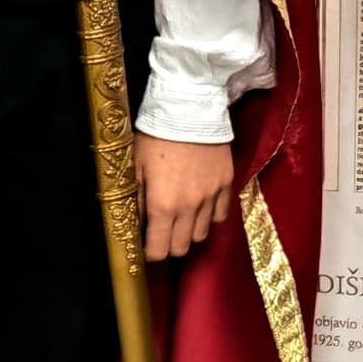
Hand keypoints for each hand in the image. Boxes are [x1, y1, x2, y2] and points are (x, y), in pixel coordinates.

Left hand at [137, 132, 235, 260]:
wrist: (188, 107)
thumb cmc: (155, 136)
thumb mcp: (135, 168)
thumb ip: (137, 201)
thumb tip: (135, 226)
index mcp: (163, 206)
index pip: (159, 251)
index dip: (150, 254)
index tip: (145, 247)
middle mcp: (189, 208)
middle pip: (181, 248)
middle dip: (169, 246)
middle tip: (161, 234)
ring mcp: (211, 197)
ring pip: (201, 234)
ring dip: (189, 233)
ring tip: (180, 220)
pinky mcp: (227, 184)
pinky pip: (220, 215)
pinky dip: (209, 217)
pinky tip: (200, 208)